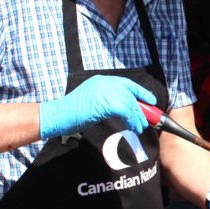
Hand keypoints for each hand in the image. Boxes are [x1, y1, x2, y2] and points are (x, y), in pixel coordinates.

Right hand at [39, 75, 156, 139]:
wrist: (58, 116)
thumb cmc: (73, 113)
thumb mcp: (93, 102)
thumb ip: (108, 101)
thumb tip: (127, 110)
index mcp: (102, 81)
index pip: (128, 84)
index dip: (142, 93)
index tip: (152, 101)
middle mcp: (105, 82)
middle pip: (131, 94)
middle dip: (142, 109)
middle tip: (147, 121)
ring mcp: (104, 90)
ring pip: (129, 103)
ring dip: (137, 117)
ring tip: (140, 127)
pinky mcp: (104, 101)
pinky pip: (125, 111)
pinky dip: (131, 120)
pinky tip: (132, 127)